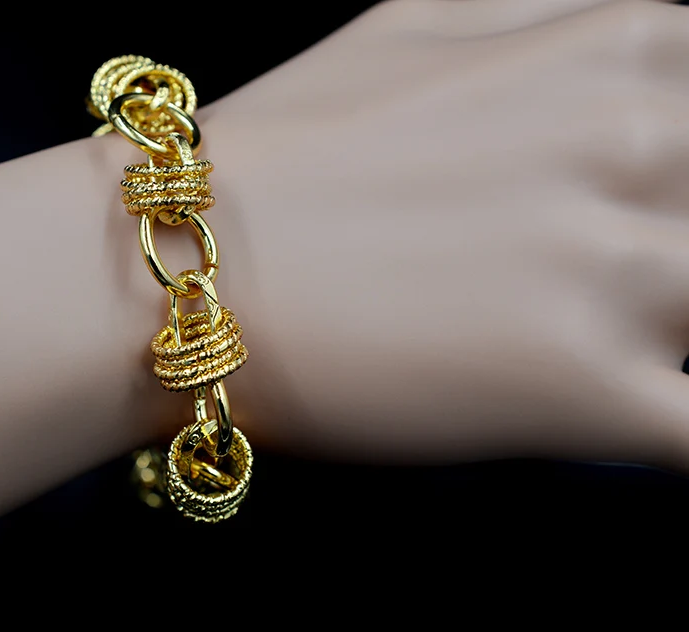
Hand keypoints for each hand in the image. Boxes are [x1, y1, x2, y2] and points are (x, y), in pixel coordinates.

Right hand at [190, 0, 688, 471]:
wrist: (177, 269)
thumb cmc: (287, 149)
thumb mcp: (416, 25)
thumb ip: (548, 24)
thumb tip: (640, 49)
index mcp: (614, 50)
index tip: (652, 211)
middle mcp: (632, 146)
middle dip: (678, 256)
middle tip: (598, 285)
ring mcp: (609, 274)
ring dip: (667, 338)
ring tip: (577, 344)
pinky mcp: (572, 391)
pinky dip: (686, 436)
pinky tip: (648, 425)